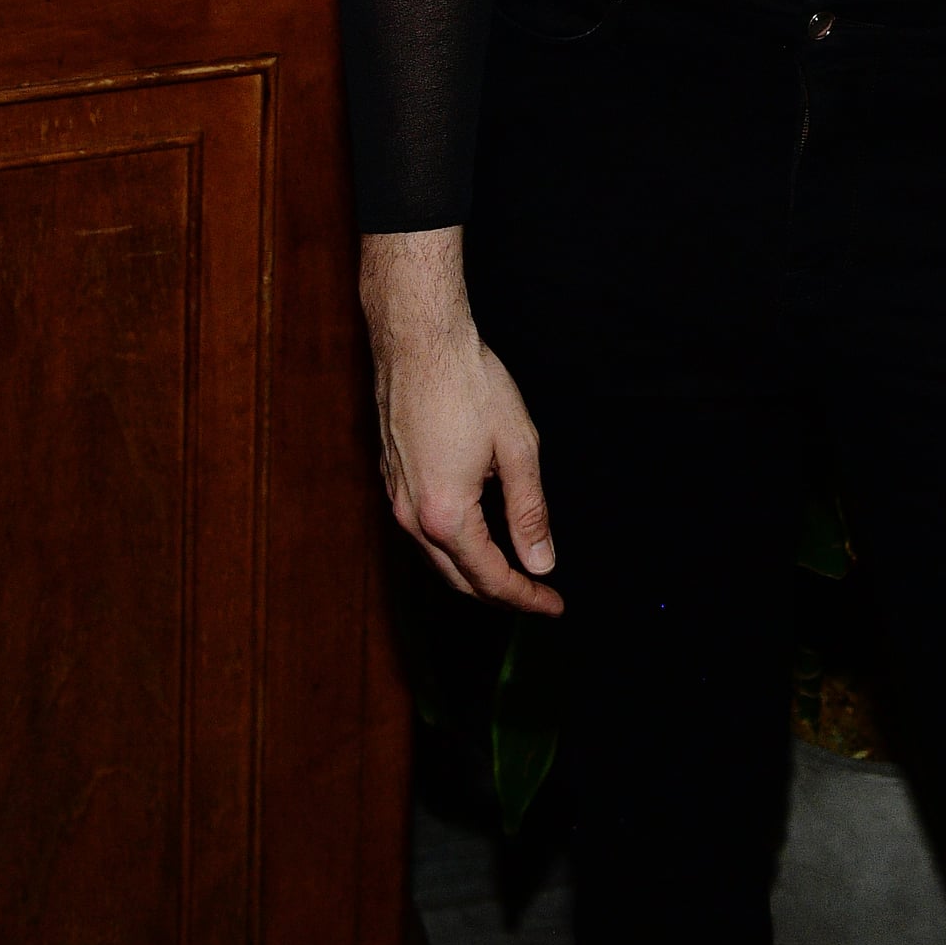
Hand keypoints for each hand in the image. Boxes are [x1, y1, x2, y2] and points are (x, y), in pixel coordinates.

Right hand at [360, 228, 562, 613]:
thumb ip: (529, 512)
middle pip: (459, 578)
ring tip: (514, 569)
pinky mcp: (391, 477)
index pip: (490, 578)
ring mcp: (396, 497)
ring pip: (437, 558)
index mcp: (447, 514)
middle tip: (538, 594)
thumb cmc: (469, 384)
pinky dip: (453, 545)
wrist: (418, 340)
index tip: (554, 605)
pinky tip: (478, 532)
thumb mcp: (517, 447)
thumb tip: (542, 562)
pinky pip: (423, 530)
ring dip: (475, 571)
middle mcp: (413, 516)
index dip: (526, 597)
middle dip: (500, 593)